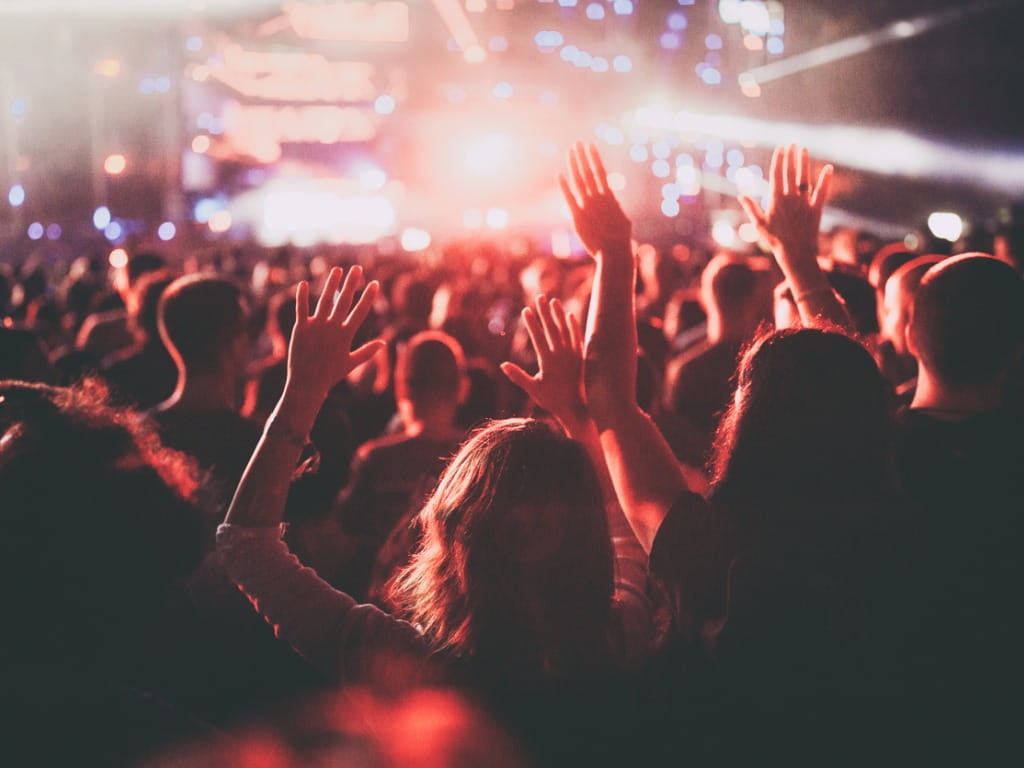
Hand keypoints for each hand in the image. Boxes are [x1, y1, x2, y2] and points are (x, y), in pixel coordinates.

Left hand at [285, 266, 384, 407]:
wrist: (307, 383)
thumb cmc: (331, 374)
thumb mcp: (351, 363)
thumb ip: (367, 351)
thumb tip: (383, 343)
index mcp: (345, 335)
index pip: (360, 312)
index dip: (368, 297)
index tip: (375, 283)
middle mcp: (331, 328)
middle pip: (344, 301)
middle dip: (351, 283)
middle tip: (357, 268)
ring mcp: (316, 326)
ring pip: (325, 300)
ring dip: (331, 284)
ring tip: (337, 270)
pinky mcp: (300, 328)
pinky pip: (301, 308)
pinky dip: (302, 296)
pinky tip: (303, 283)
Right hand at [501, 295, 587, 431]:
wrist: (575, 408)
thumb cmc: (551, 400)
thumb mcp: (532, 389)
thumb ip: (518, 376)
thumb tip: (503, 365)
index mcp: (548, 361)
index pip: (538, 337)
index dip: (531, 323)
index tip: (526, 310)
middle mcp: (561, 355)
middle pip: (551, 329)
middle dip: (544, 312)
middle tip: (539, 297)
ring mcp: (572, 354)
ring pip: (565, 330)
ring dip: (559, 314)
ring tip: (554, 301)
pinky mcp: (580, 357)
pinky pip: (577, 337)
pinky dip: (573, 326)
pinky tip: (570, 316)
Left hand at [559, 142, 631, 257]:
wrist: (614, 253)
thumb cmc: (620, 240)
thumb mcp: (622, 220)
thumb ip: (616, 209)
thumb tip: (614, 203)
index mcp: (610, 198)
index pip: (600, 172)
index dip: (594, 158)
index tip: (590, 146)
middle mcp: (598, 199)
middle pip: (588, 173)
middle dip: (582, 157)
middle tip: (577, 143)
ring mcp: (587, 207)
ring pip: (579, 181)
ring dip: (574, 166)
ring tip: (570, 152)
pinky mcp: (578, 218)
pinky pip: (569, 198)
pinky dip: (564, 186)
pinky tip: (559, 174)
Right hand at [739, 144, 831, 275]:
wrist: (795, 253)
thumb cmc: (775, 240)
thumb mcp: (759, 225)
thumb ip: (751, 208)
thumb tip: (741, 194)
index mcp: (776, 200)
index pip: (777, 175)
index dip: (779, 160)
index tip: (780, 149)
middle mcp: (791, 198)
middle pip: (791, 173)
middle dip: (791, 157)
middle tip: (792, 144)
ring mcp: (804, 203)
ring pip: (804, 178)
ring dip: (804, 163)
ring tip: (803, 150)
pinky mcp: (816, 209)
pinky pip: (821, 192)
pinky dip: (826, 180)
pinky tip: (828, 168)